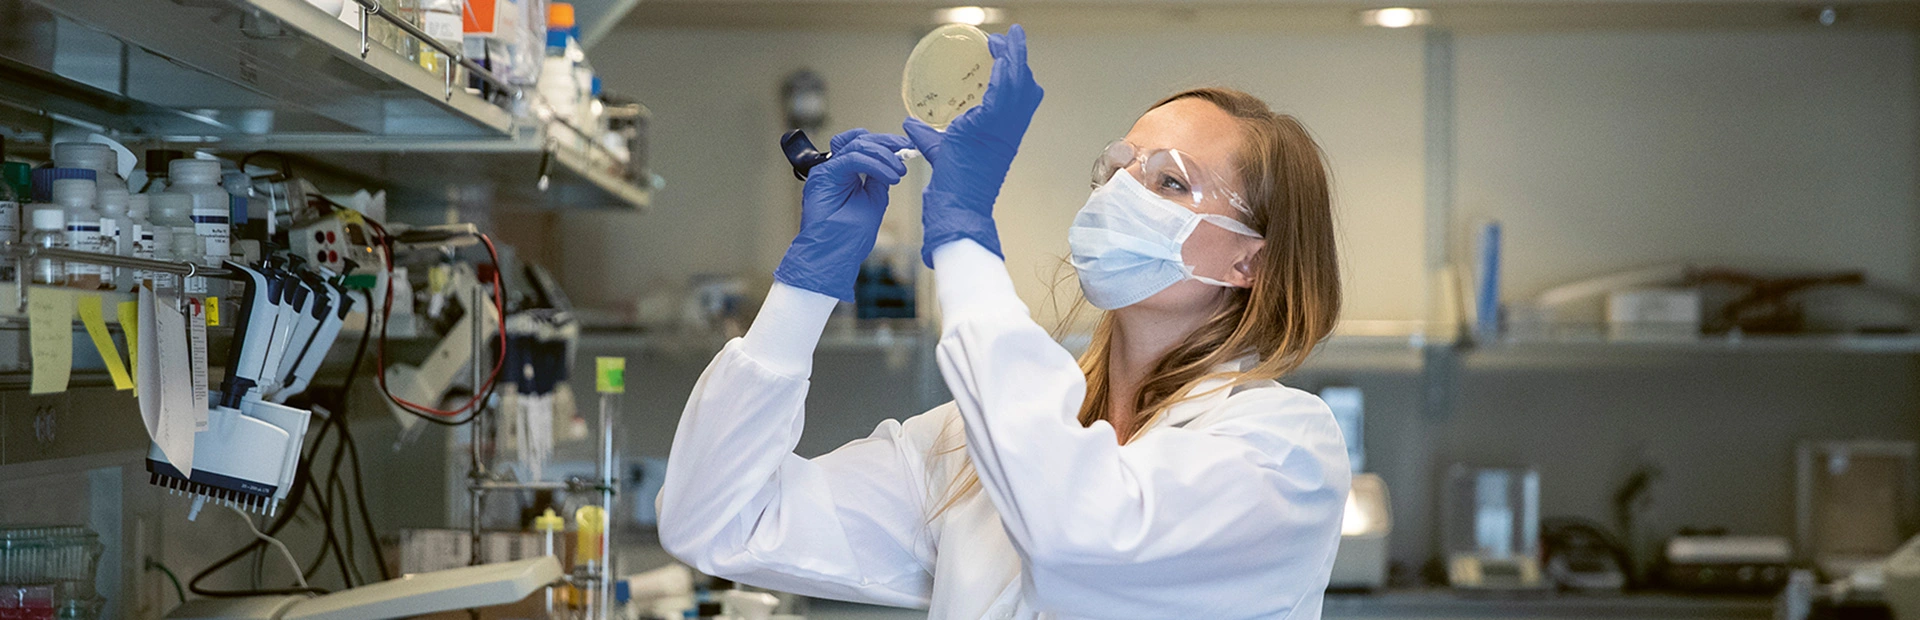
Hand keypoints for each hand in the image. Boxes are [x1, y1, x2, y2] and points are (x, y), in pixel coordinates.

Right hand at [774, 129, 912, 302]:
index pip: (864, 145)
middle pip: (860, 139)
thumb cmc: (849, 238)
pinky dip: (874, 165)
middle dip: (886, 143)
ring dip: (883, 156)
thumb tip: (891, 162)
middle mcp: (835, 168)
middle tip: (906, 151)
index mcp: (846, 173)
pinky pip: (851, 158)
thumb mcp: (874, 201)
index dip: (886, 143)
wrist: (833, 256)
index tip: (907, 148)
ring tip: (898, 173)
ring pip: (857, 145)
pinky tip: (889, 177)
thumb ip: (879, 179)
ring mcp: (827, 170)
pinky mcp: (823, 175)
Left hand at [904, 23, 1043, 267]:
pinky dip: (1002, 72)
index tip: (1001, 52)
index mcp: (1002, 135)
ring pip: (1018, 85)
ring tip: (1005, 38)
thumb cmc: (952, 190)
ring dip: (1013, 58)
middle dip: (1018, 58)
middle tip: (1008, 37)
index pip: (1020, 97)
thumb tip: (909, 124)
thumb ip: (926, 136)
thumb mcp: (939, 153)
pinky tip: (997, 54)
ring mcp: (1002, 131)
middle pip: (1025, 86)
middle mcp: (1008, 131)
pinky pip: (1002, 94)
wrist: (957, 210)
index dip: (1016, 73)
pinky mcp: (989, 130)